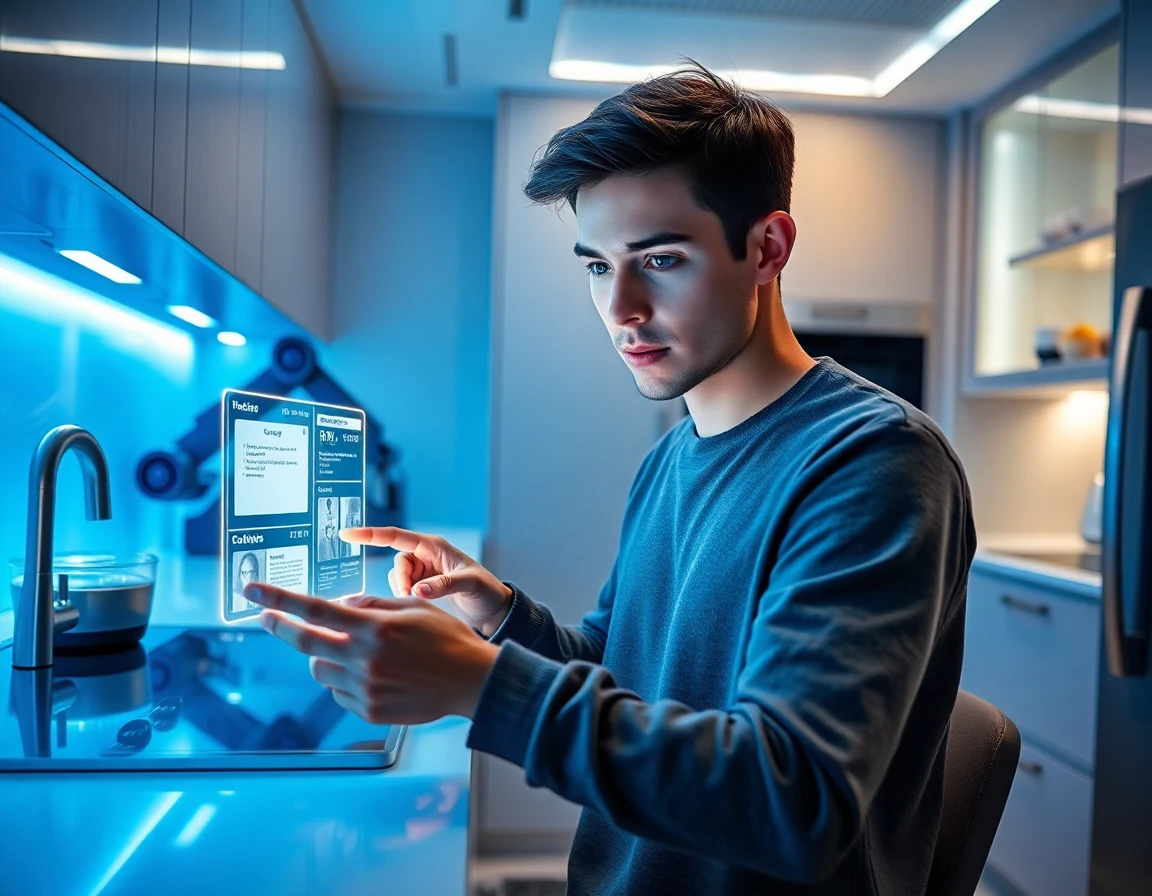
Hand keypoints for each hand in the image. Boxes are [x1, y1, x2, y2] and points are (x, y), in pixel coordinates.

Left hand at [244, 583, 499, 723]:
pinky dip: (344, 681)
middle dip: (280, 627)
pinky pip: (339, 693)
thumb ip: (372, 604)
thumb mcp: (413, 607)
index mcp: (375, 627)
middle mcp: (365, 658)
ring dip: (324, 656)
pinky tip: (373, 675)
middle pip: (306, 643)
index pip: (315, 610)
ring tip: (351, 652)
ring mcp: (366, 688)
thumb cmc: (446, 638)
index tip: (253, 591)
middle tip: (266, 618)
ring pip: (321, 670)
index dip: (280, 599)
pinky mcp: (370, 710)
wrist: (472, 682)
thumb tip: (338, 605)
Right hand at [339, 527, 512, 637]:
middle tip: (411, 597)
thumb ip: (444, 585)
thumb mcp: (469, 584)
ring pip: (397, 579)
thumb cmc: (486, 590)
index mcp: (433, 546)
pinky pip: (402, 590)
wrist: (493, 609)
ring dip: (403, 591)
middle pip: (397, 564)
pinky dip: (406, 598)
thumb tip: (417, 590)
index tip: (346, 534)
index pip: (395, 536)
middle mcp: (425, 556)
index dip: (370, 534)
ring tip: (422, 602)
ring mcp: (423, 572)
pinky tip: (421, 605)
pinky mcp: (421, 587)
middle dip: (400, 581)